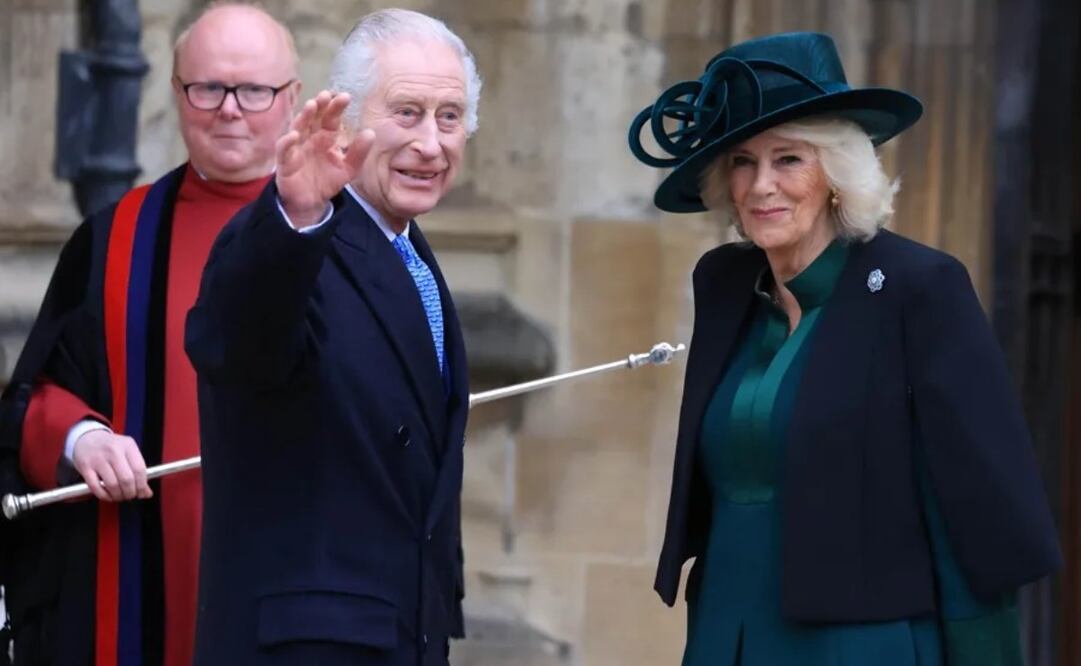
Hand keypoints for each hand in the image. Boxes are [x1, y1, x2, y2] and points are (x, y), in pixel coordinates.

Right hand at [72, 429, 152, 501]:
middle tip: (130, 496)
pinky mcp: (85, 467)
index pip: (139, 469)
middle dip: (130, 493)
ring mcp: (98, 458)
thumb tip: (147, 493)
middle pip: (127, 479)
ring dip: (118, 496)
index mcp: (128, 445)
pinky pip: (96, 487)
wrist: (87, 438)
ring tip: (119, 496)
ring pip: (112, 485)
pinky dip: (104, 495)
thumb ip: (138, 470)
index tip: (142, 493)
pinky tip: (108, 495)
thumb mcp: (127, 451)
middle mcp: (113, 451)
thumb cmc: (111, 447)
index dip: (142, 486)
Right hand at [275, 91, 374, 227]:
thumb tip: (371, 133)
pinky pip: (284, 150)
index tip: (345, 97)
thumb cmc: (327, 181)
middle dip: (319, 106)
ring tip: (311, 105)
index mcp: (325, 137)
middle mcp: (310, 138)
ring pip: (298, 128)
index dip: (336, 108)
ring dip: (303, 116)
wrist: (311, 202)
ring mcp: (296, 148)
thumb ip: (358, 153)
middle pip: (313, 118)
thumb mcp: (348, 169)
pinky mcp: (285, 162)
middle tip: (326, 95)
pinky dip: (287, 142)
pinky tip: (294, 135)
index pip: (331, 119)